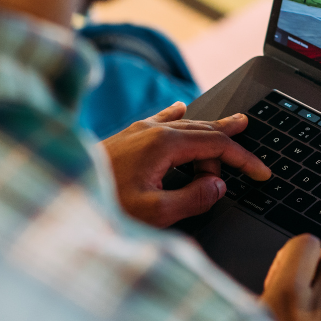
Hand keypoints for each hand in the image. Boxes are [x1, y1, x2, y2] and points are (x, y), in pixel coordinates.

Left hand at [103, 102, 269, 227]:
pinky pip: (159, 120)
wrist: (59, 198)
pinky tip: (180, 107)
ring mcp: (137, 132)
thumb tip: (217, 186)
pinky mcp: (125, 138)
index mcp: (164, 145)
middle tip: (252, 132)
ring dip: (208, 130)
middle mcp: (151, 131)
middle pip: (203, 131)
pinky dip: (177, 116)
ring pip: (183, 125)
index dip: (243, 159)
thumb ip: (193, 198)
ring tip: (230, 124)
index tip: (261, 173)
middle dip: (229, 137)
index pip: (216, 146)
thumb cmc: (102, 207)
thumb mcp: (155, 212)